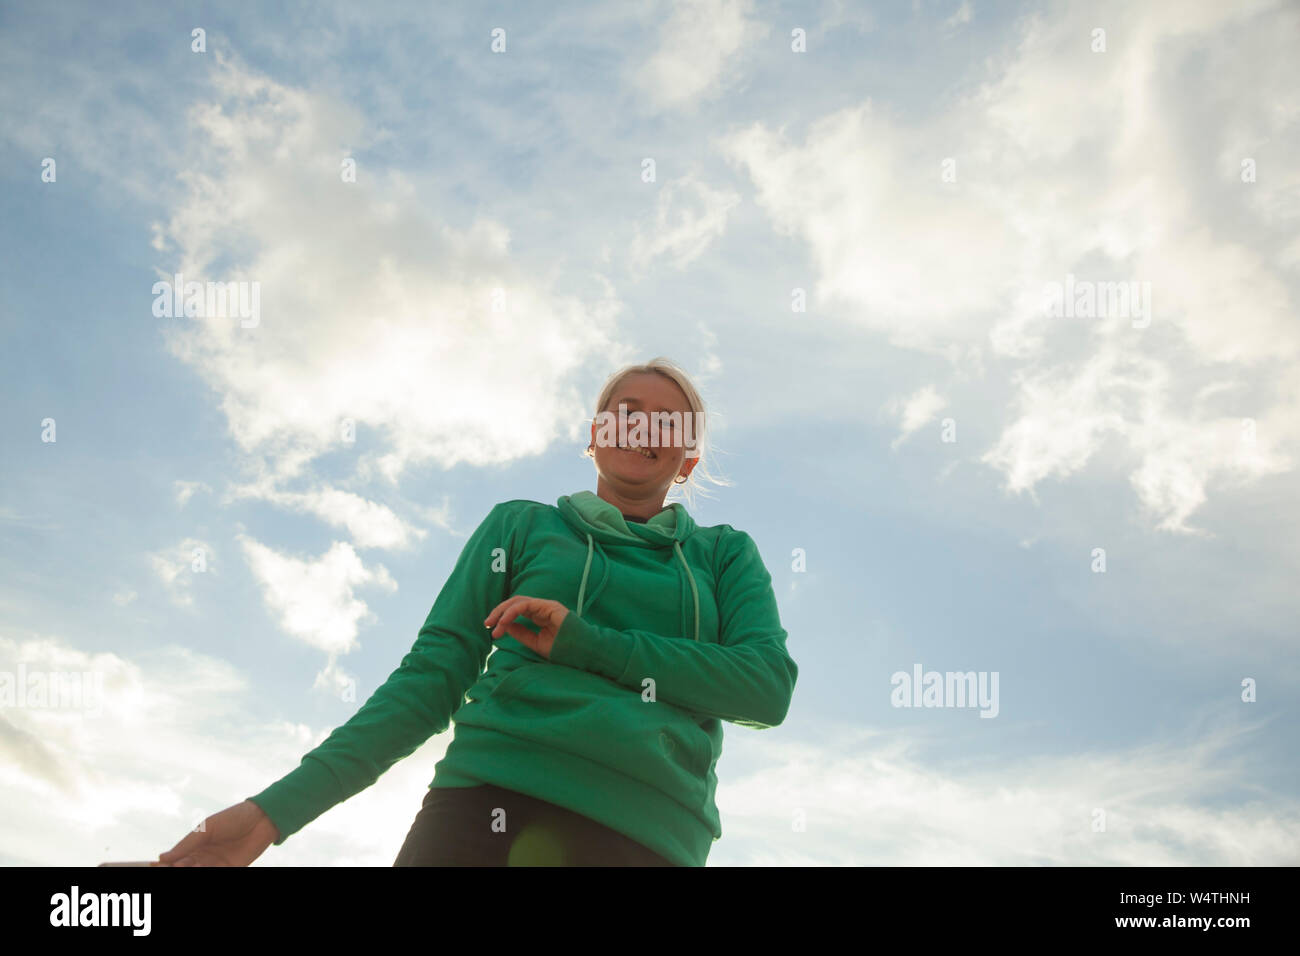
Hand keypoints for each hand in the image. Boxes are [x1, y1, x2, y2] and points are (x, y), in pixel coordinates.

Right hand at [156, 800, 279, 866]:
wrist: (263, 818)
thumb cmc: (234, 818)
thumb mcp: (208, 828)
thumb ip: (187, 844)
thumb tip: (162, 858)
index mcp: (195, 846)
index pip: (174, 859)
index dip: (164, 864)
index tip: (155, 865)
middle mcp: (203, 858)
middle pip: (183, 869)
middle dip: (174, 870)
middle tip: (171, 868)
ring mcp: (216, 865)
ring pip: (196, 874)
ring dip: (189, 872)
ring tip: (185, 867)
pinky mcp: (230, 870)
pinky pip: (214, 876)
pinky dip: (204, 875)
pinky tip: (200, 869)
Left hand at [484, 596, 569, 659]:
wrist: (582, 652)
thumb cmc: (563, 649)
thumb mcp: (536, 643)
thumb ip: (522, 634)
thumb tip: (505, 626)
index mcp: (539, 615)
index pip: (516, 611)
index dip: (502, 618)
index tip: (492, 631)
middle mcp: (541, 608)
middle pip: (514, 603)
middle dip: (498, 612)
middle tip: (487, 624)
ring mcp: (546, 606)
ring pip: (518, 601)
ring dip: (502, 612)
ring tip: (493, 625)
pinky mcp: (549, 606)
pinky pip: (526, 604)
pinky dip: (512, 612)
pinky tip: (505, 622)